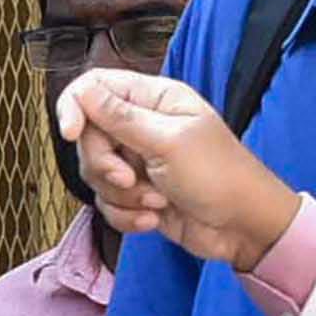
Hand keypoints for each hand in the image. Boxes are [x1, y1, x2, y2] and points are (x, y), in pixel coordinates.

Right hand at [60, 72, 302, 269]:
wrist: (244, 229)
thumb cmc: (221, 177)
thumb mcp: (168, 143)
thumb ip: (120, 117)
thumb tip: (82, 91)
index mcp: (154, 99)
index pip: (94, 87)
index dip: (75, 107)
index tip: (71, 134)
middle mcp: (141, 126)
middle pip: (88, 136)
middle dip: (104, 165)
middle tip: (129, 178)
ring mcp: (137, 161)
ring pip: (94, 173)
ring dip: (121, 195)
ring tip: (156, 201)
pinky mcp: (135, 194)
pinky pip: (106, 202)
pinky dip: (126, 215)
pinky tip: (155, 218)